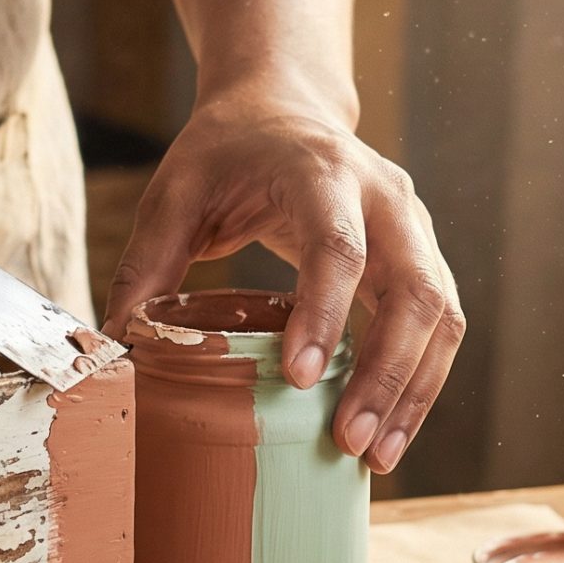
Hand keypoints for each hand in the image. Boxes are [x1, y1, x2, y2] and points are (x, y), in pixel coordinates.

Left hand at [102, 70, 464, 473]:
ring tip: (375, 456)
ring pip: (441, 316)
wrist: (283, 106)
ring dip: (413, 391)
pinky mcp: (422, 258)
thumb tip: (122, 345)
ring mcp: (415, 227)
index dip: (325, 313)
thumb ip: (147, 263)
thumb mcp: (175, 192)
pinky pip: (440, 327)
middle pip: (415, 290)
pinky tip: (388, 431)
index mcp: (322, 171)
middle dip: (388, 373)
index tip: (300, 379)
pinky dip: (420, 382)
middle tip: (350, 442)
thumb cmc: (227, 151)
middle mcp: (386, 197)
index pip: (339, 246)